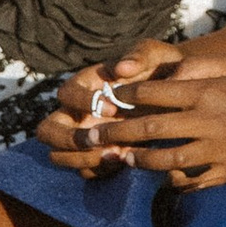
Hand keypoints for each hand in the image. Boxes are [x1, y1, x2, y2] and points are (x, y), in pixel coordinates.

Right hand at [36, 39, 190, 170]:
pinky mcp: (97, 154)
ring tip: (115, 154)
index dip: (82, 102)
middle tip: (98, 140)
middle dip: (68, 139)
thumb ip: (141, 56)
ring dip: (81, 159)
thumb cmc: (161, 68)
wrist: (178, 91)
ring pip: (59, 155)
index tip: (112, 109)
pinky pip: (83, 171)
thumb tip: (122, 67)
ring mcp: (84, 135)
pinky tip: (124, 161)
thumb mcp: (155, 55)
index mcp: (86, 84)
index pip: (66, 93)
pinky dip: (98, 170)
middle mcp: (77, 112)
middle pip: (47, 130)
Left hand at [36, 49, 225, 185]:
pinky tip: (161, 175)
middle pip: (149, 129)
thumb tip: (168, 74)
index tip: (112, 96)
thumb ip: (201, 67)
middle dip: (115, 131)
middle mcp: (209, 123)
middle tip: (92, 134)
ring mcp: (217, 152)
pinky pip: (189, 182)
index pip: (155, 93)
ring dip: (136, 160)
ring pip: (163, 161)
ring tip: (122, 158)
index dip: (127, 95)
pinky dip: (170, 181)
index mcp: (210, 92)